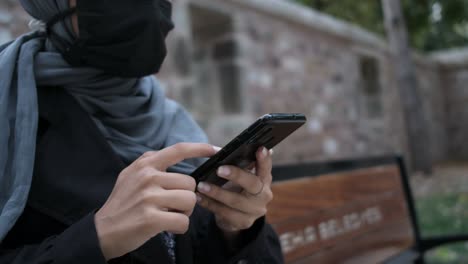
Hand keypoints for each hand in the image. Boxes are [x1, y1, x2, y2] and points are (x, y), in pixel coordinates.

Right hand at [94, 143, 216, 259]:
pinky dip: (180, 228)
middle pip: (190, 183)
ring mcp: (149, 197)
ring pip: (190, 201)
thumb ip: (151, 163)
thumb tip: (177, 154)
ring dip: (185, 213)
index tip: (215, 150)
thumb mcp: (130, 175)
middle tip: (173, 207)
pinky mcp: (150, 218)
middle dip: (187, 198)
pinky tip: (168, 228)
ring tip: (169, 216)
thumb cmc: (121, 204)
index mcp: (145, 164)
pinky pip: (183, 221)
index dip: (200, 148)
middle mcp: (148, 177)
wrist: (102, 230)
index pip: (178, 150)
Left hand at [196, 147, 273, 232]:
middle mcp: (264, 195)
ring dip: (217, 193)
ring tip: (201, 185)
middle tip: (219, 169)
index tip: (260, 148)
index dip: (264, 159)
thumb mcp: (243, 177)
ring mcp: (255, 210)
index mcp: (264, 179)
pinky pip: (225, 213)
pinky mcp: (243, 222)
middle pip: (253, 184)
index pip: (266, 167)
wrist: (237, 216)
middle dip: (236, 175)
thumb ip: (242, 165)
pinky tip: (199, 198)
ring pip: (236, 201)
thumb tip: (229, 150)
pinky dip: (210, 204)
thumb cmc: (239, 189)